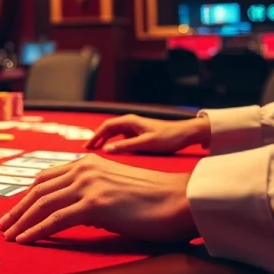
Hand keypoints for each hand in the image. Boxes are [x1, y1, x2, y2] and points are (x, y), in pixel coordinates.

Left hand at [0, 155, 197, 243]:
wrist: (180, 200)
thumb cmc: (154, 200)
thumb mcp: (115, 189)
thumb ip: (92, 195)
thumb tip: (73, 214)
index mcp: (89, 162)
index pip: (48, 178)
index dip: (28, 194)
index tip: (16, 209)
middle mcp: (84, 169)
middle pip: (39, 189)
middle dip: (18, 208)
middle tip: (4, 224)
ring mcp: (88, 185)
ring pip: (42, 204)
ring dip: (21, 221)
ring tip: (9, 234)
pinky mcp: (94, 204)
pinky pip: (55, 220)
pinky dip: (36, 230)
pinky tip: (25, 239)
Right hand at [84, 114, 209, 154]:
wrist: (186, 134)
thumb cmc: (168, 137)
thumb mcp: (145, 144)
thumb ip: (125, 146)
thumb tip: (106, 150)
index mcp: (130, 121)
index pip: (106, 126)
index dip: (95, 136)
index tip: (87, 146)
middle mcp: (131, 123)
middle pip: (109, 129)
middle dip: (98, 139)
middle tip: (88, 150)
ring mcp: (136, 128)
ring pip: (115, 134)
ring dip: (106, 141)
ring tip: (98, 151)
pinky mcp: (141, 134)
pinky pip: (123, 138)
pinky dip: (115, 144)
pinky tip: (115, 152)